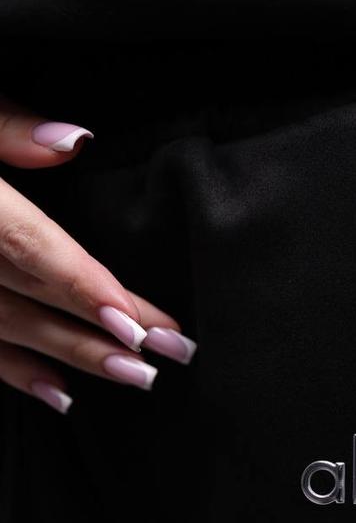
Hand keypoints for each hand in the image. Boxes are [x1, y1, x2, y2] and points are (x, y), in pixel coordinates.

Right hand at [0, 95, 196, 413]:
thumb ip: (0, 126)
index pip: (28, 247)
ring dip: (69, 358)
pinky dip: (13, 372)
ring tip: (135, 380)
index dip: (83, 288)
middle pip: (30, 294)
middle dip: (100, 330)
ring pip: (4, 328)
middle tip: (171, 356)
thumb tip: (75, 142)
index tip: (137, 324)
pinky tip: (58, 396)